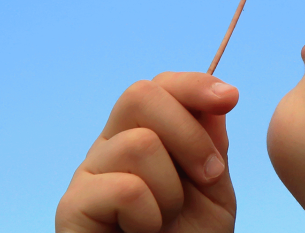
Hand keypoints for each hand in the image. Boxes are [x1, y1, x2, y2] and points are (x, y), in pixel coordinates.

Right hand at [56, 72, 239, 232]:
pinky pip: (125, 188)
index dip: (194, 85)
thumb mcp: (213, 192)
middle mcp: (109, 148)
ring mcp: (88, 176)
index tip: (232, 98)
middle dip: (189, 133)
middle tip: (208, 177)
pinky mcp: (72, 208)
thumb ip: (211, 145)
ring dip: (172, 190)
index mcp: (143, 137)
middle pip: (140, 95)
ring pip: (139, 144)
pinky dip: (150, 216)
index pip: (159, 87)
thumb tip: (213, 100)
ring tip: (167, 221)